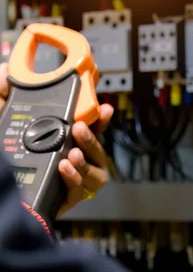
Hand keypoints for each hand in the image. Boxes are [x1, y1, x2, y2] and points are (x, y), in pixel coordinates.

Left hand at [0, 63, 113, 216]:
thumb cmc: (3, 156)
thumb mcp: (2, 120)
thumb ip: (2, 96)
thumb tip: (4, 71)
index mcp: (64, 143)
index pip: (92, 130)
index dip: (101, 119)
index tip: (104, 109)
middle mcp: (73, 162)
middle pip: (98, 151)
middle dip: (92, 139)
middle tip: (79, 129)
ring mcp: (72, 182)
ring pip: (96, 174)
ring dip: (87, 162)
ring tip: (72, 154)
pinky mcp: (65, 200)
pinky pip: (80, 190)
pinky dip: (75, 178)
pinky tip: (64, 168)